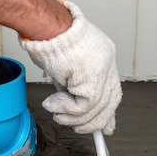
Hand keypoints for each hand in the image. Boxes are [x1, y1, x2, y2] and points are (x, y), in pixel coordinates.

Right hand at [20, 1, 121, 134]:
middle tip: (78, 129)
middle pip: (110, 101)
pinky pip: (83, 106)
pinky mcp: (92, 78)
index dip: (108, 112)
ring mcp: (102, 69)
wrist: (44, 26)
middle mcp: (107, 62)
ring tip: (57, 113)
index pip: (112, 90)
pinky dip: (67, 110)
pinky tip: (54, 104)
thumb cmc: (46, 39)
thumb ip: (73, 88)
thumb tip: (75, 110)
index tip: (105, 127)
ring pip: (95, 108)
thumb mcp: (64, 68)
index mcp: (102, 56)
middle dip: (95, 122)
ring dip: (73, 118)